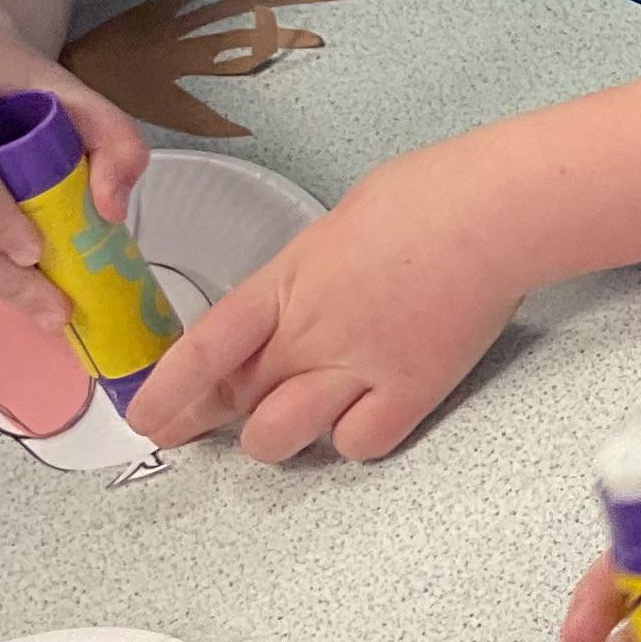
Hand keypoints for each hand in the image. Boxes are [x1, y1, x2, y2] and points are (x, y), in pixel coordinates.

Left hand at [129, 139, 520, 461]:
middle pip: (236, 400)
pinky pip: (357, 445)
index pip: (205, 348)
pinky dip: (350, 439)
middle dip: (212, 418)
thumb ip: (302, 277)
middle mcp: (313, 333)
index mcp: (288, 282)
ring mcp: (360, 368)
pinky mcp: (411, 392)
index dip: (166, 390)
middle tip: (210, 420)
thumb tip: (296, 308)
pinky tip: (360, 414)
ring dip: (276, 434)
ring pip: (281, 436)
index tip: (144, 416)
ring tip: (292, 416)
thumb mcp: (334, 227)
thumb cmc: (427, 196)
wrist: (497, 212)